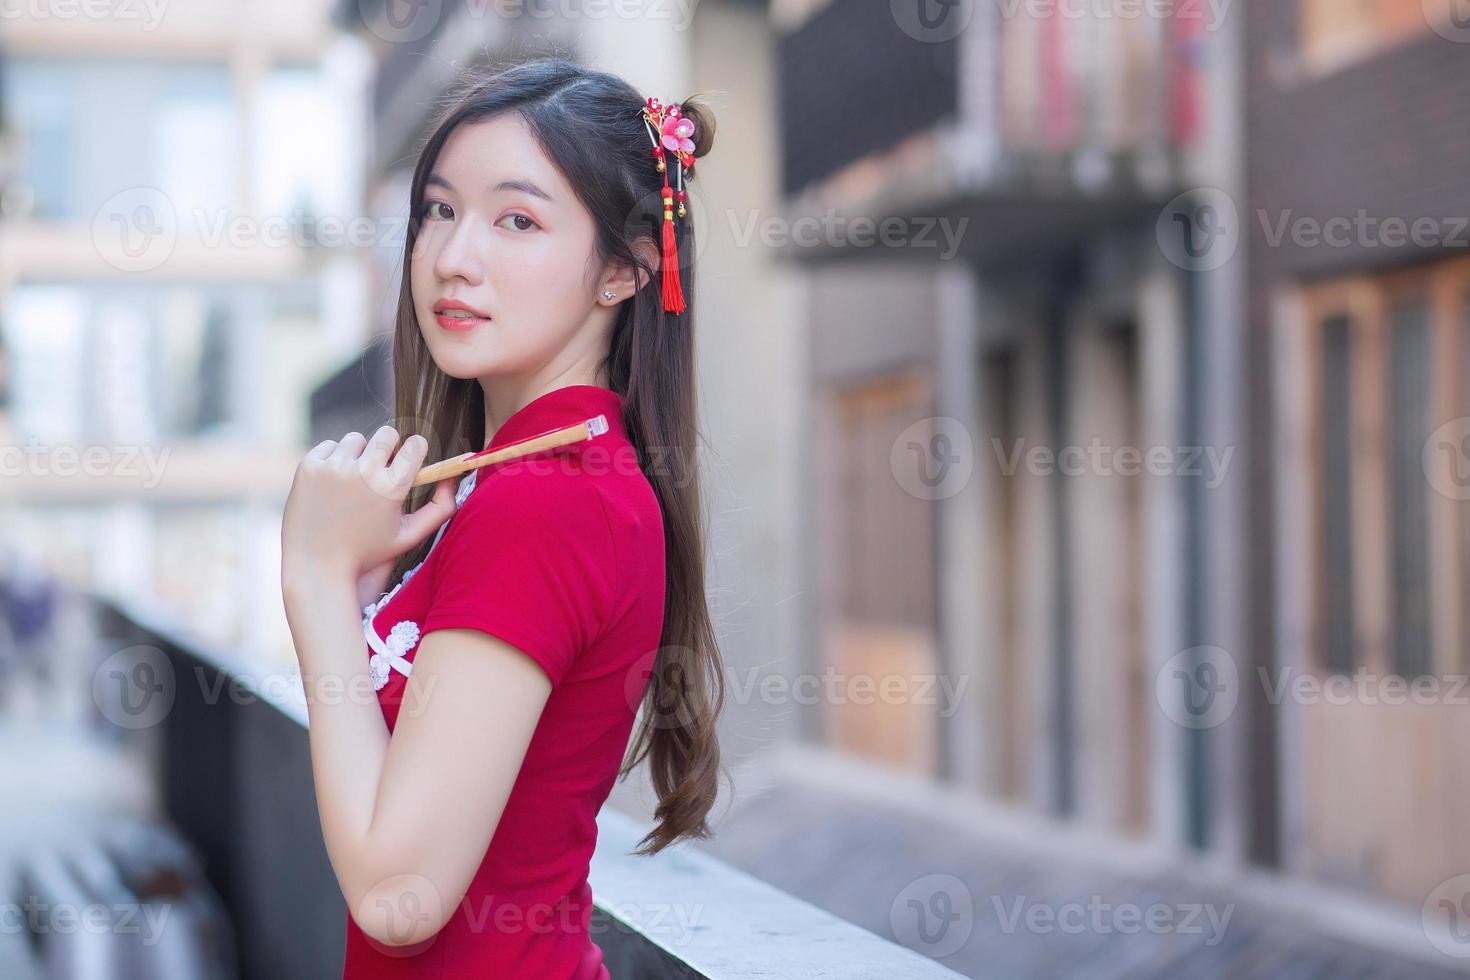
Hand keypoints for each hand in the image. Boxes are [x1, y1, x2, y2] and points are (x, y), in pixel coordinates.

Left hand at [281, 426, 457, 590]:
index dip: (415, 449)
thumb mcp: (409, 536)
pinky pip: (329, 447)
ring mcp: (333, 468)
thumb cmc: (367, 554)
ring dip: (358, 454)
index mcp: (391, 488)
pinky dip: (333, 459)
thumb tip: (452, 478)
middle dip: (388, 448)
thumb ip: (440, 508)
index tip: (409, 457)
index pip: (415, 444)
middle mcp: (363, 473)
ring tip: (354, 481)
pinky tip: (332, 483)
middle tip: (381, 468)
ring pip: (356, 439)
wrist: (316, 567)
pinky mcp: (309, 467)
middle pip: (387, 434)